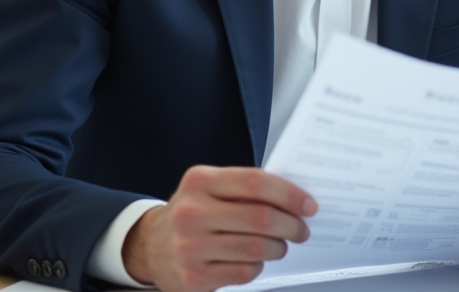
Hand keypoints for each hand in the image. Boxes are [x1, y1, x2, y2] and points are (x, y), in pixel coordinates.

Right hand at [122, 165, 316, 291]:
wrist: (150, 246)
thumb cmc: (192, 214)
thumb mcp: (208, 189)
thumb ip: (244, 189)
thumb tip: (294, 198)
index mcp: (199, 181)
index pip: (255, 182)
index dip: (289, 194)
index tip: (308, 205)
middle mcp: (191, 212)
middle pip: (261, 217)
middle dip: (292, 225)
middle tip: (301, 229)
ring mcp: (189, 247)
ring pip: (257, 247)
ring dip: (278, 247)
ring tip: (279, 245)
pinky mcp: (193, 277)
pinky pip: (244, 271)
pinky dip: (258, 266)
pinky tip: (253, 260)